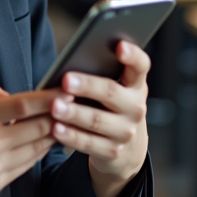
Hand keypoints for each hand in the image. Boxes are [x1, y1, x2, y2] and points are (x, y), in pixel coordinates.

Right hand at [0, 71, 57, 196]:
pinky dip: (37, 152)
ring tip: (61, 122)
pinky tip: (40, 142)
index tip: (65, 90)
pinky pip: (26, 165)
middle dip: (58, 114)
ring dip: (52, 134)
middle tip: (71, 105)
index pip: (26, 104)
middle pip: (39, 126)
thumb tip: (4, 91)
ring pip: (37, 147)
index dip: (50, 97)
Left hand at [50, 41, 149, 196]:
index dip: (132, 55)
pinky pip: (88, 143)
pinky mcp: (113, 151)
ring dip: (74, 113)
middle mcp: (135, 107)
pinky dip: (71, 135)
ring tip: (55, 106)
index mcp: (136, 85)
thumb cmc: (111, 107)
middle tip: (66, 80)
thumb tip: (70, 66)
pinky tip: (56, 128)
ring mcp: (126, 131)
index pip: (141, 66)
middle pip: (111, 92)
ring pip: (97, 120)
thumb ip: (101, 76)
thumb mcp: (115, 90)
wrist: (127, 148)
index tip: (119, 45)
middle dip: (87, 85)